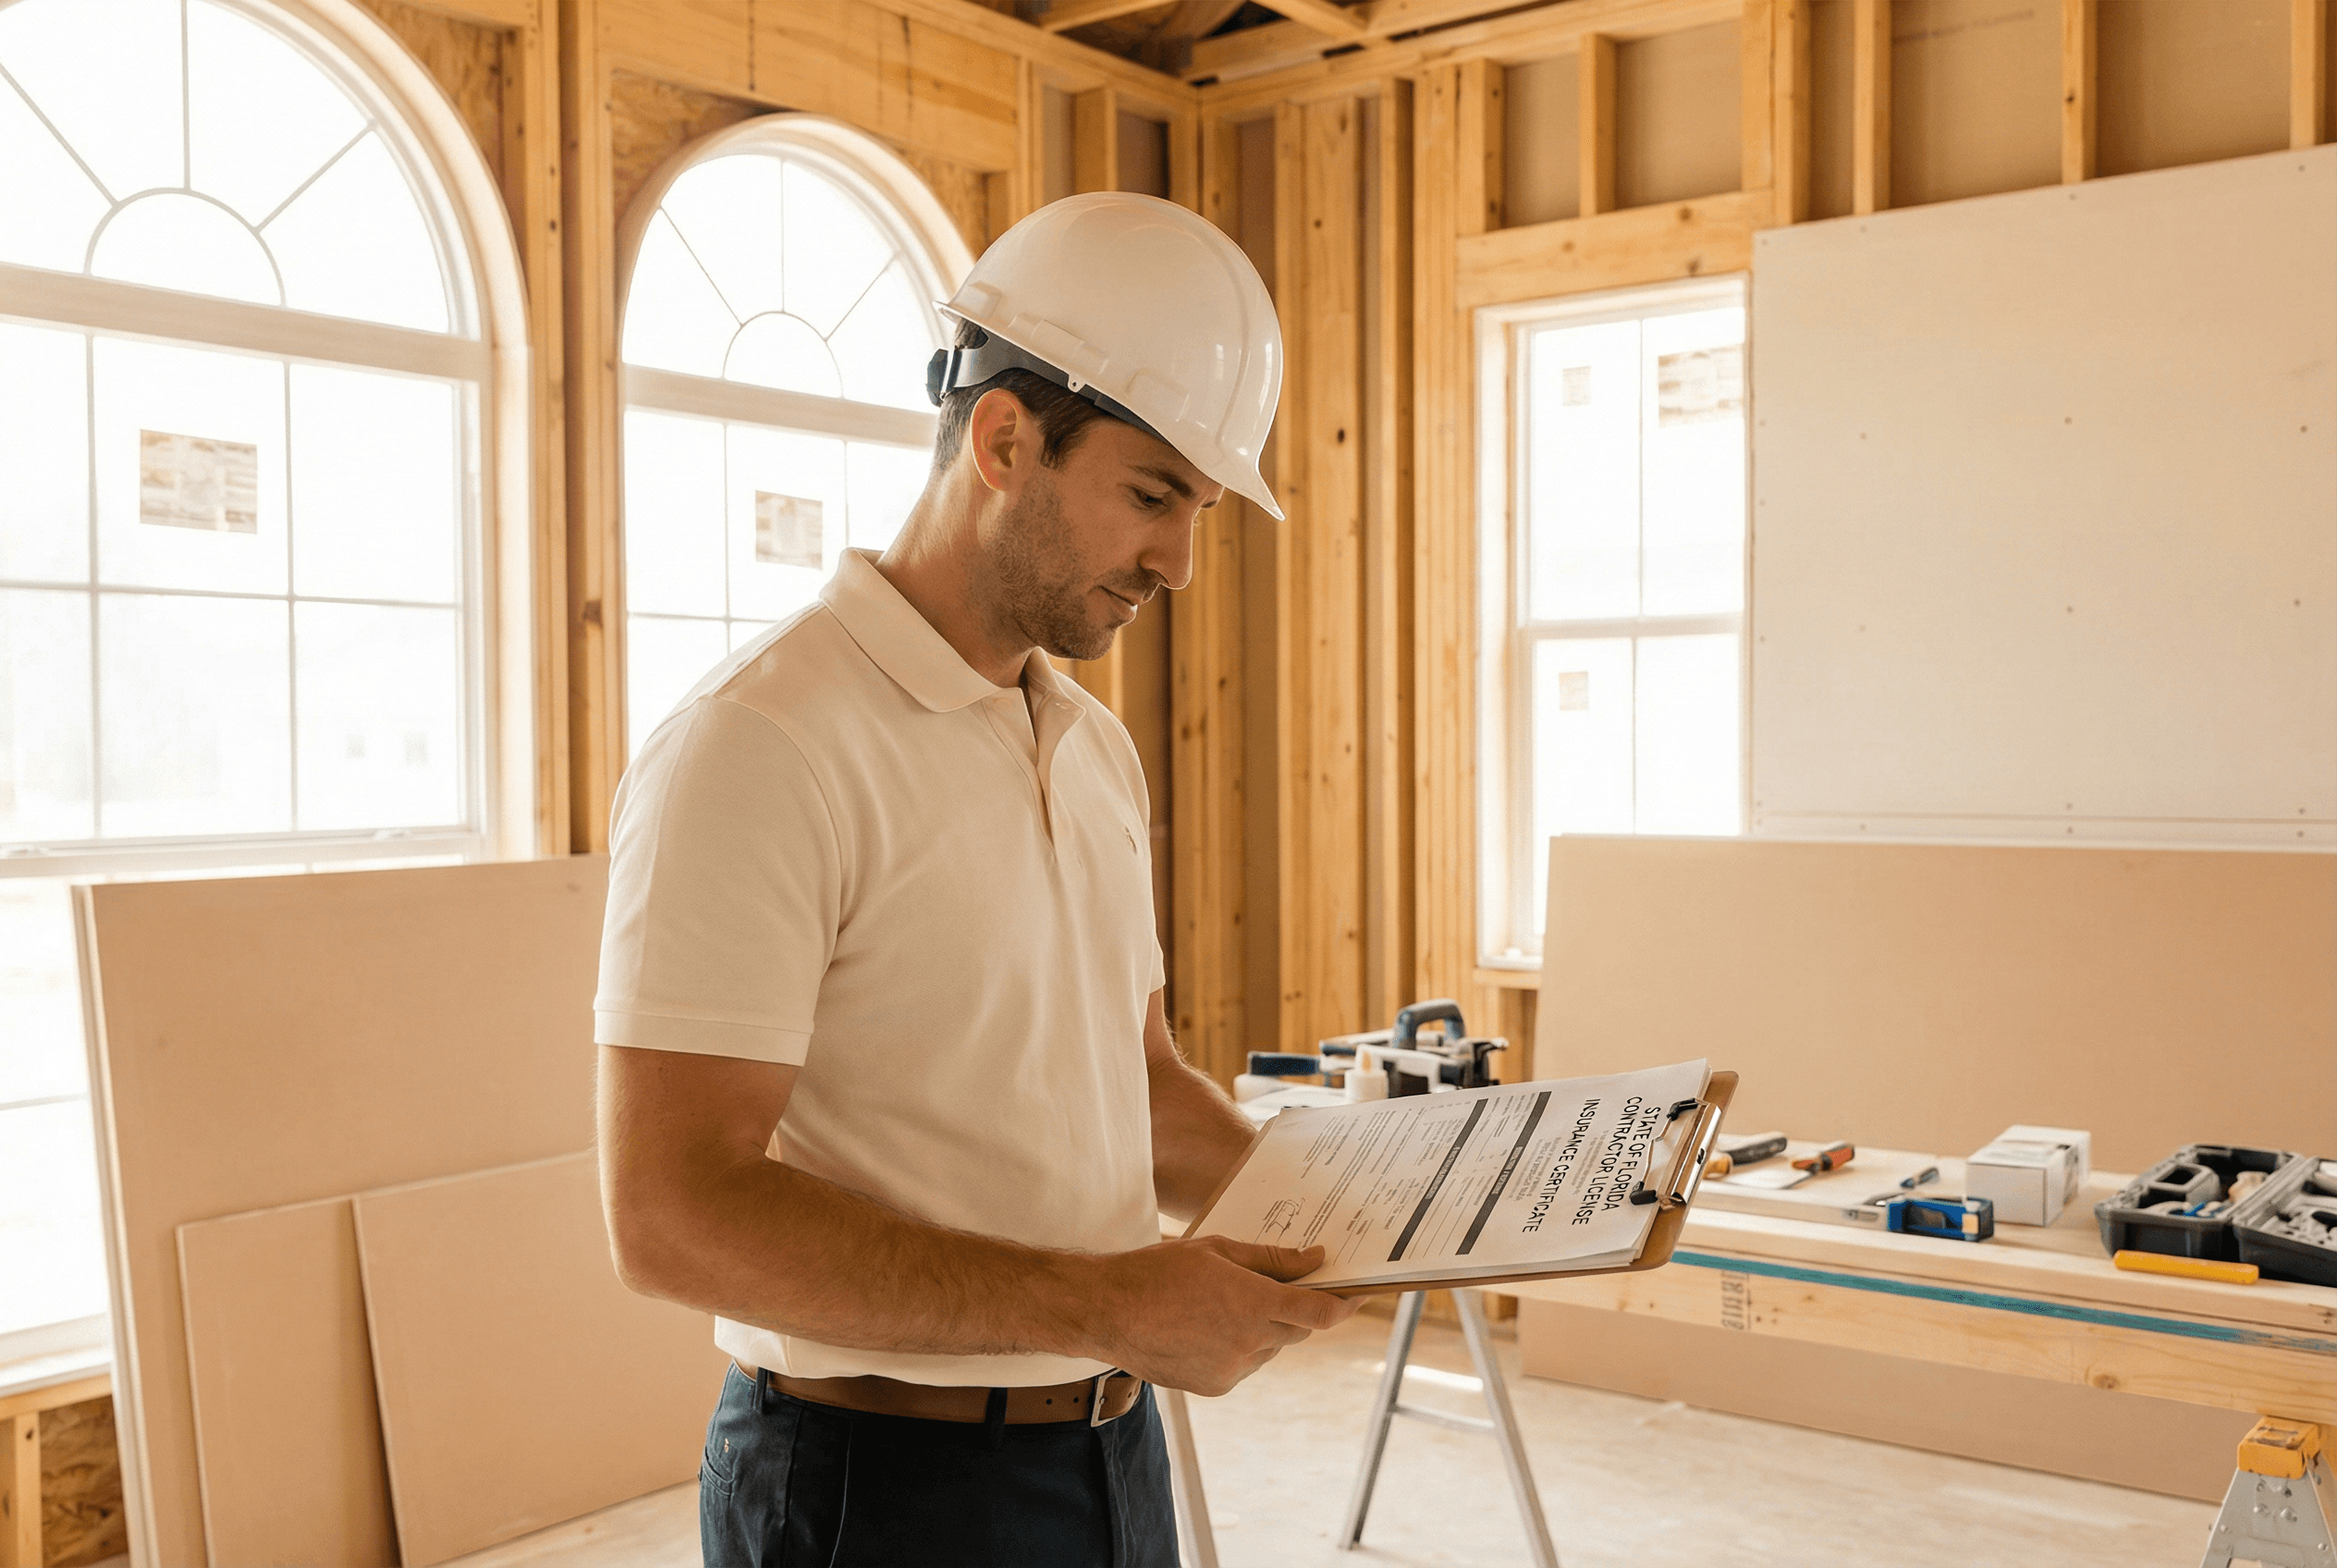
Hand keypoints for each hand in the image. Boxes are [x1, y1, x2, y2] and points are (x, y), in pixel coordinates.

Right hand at [1080, 1236, 1360, 1396]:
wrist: (1106, 1311)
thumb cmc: (1159, 1271)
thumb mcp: (1218, 1250)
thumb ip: (1271, 1259)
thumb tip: (1314, 1260)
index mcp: (1253, 1304)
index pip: (1319, 1312)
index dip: (1345, 1304)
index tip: (1358, 1293)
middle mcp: (1249, 1343)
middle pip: (1297, 1329)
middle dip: (1297, 1309)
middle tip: (1287, 1287)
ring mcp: (1232, 1369)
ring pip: (1270, 1347)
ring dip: (1264, 1328)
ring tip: (1226, 1304)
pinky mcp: (1216, 1386)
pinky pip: (1245, 1364)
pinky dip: (1241, 1346)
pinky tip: (1208, 1326)